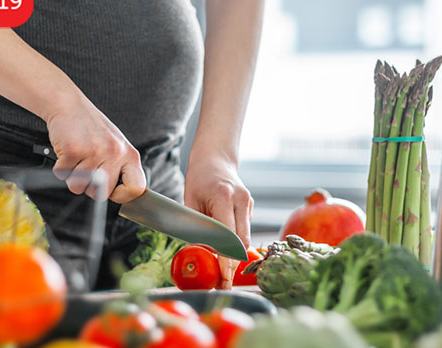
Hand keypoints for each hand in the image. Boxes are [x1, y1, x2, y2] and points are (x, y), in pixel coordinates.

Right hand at [46, 98, 145, 202]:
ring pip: (79, 187)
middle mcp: (115, 153)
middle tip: (87, 168)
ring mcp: (94, 152)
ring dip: (73, 177)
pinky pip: (63, 175)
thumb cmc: (91, 127)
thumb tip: (123, 196)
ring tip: (77, 158)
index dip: (122, 195)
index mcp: (129, 154)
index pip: (136, 188)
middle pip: (102, 194)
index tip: (112, 192)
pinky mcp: (73, 151)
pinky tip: (67, 152)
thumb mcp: (116, 145)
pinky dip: (61, 167)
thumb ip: (121, 168)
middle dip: (90, 187)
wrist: (69, 104)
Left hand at [184, 151, 252, 288]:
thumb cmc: (199, 179)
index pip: (228, 235)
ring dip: (234, 254)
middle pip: (242, 242)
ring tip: (221, 270)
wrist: (216, 159)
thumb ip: (196, 228)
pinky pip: (244, 230)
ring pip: (245, 239)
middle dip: (233, 264)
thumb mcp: (190, 201)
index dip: (226, 260)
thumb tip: (199, 256)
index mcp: (224, 197)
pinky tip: (223, 241)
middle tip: (222, 282)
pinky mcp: (250, 207)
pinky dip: (234, 241)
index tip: (223, 278)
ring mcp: (249, 203)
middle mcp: (242, 200)